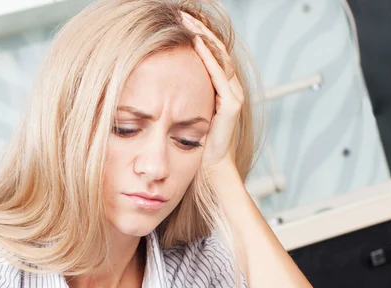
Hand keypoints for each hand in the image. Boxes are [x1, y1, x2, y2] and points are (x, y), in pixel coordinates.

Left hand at [180, 12, 243, 174]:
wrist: (209, 169)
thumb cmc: (196, 146)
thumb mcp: (186, 114)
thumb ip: (181, 98)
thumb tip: (158, 84)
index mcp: (219, 90)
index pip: (210, 55)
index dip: (198, 37)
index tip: (180, 22)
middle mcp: (229, 89)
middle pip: (217, 51)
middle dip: (200, 31)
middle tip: (183, 15)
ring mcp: (232, 96)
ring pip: (220, 58)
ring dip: (204, 38)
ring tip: (189, 23)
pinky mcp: (231, 106)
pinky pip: (219, 76)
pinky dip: (209, 59)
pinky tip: (196, 44)